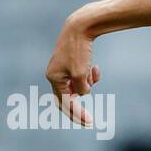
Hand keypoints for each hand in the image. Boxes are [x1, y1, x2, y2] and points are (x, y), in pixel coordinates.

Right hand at [45, 11, 99, 126]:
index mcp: (53, 78)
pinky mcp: (71, 63)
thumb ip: (81, 89)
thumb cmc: (79, 50)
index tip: (89, 122)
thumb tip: (82, 94)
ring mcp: (62, 69)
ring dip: (89, 82)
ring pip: (78, 86)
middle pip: (68, 98)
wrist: (80, 27)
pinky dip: (90, 75)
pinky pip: (82, 76)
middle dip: (79, 108)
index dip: (76, 114)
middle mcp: (55, 75)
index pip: (64, 103)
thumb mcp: (81, 74)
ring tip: (93, 70)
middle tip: (90, 121)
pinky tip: (96, 67)